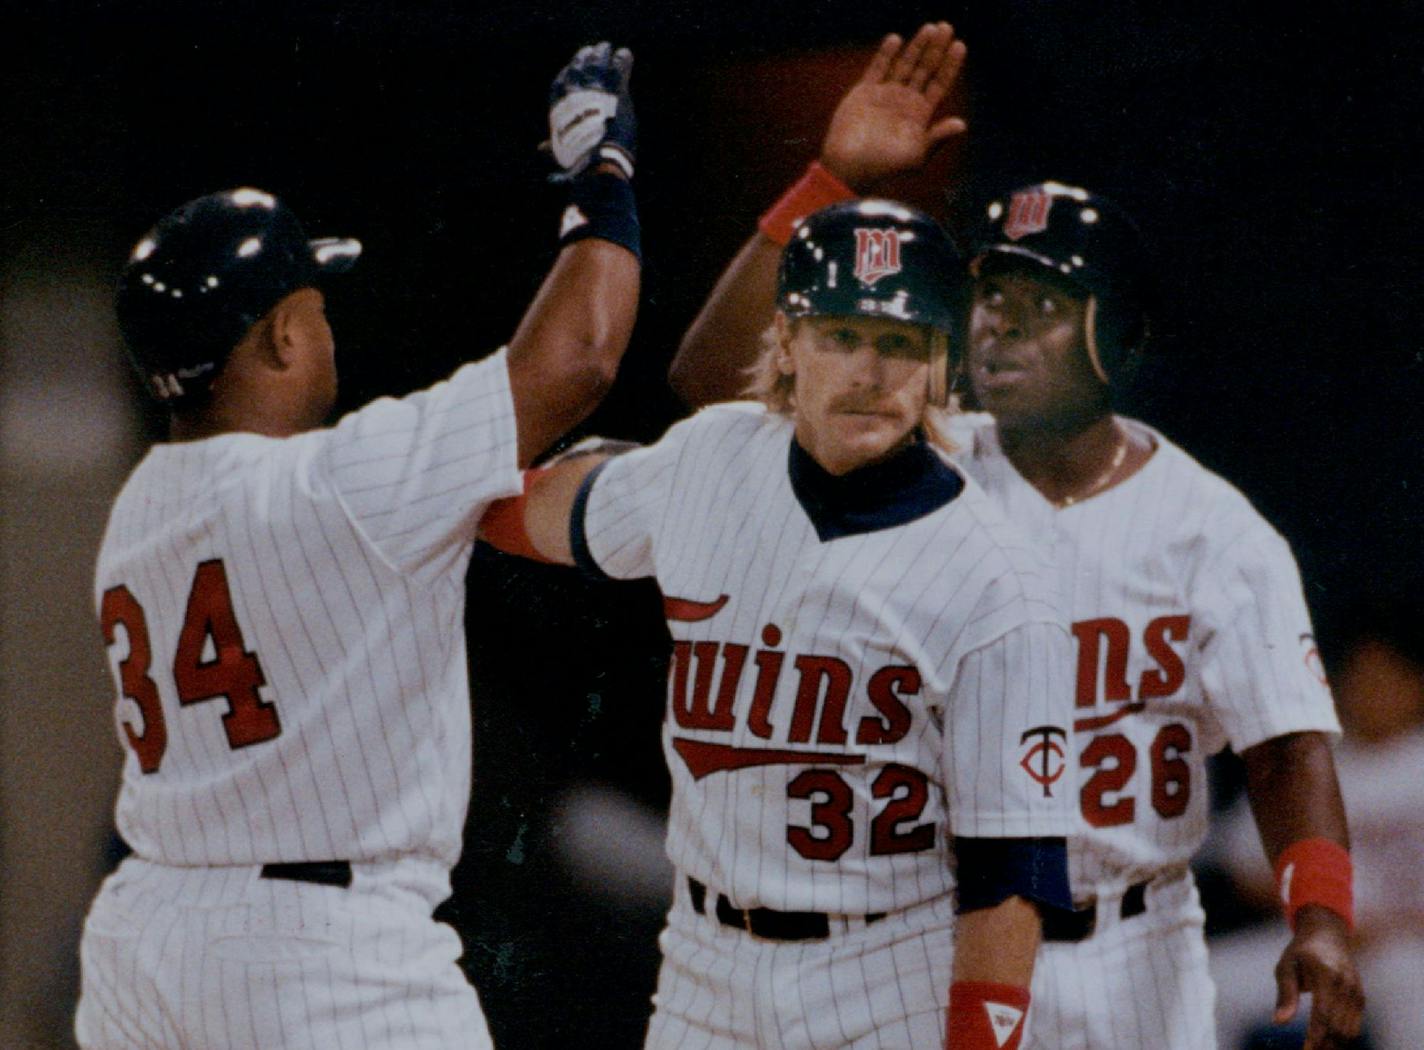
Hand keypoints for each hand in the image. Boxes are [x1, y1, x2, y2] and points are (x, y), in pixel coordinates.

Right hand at [547, 42, 635, 180]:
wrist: (600, 160)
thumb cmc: (580, 161)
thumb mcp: (561, 153)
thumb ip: (553, 147)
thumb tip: (541, 149)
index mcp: (559, 106)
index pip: (561, 82)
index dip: (568, 73)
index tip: (572, 67)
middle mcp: (575, 93)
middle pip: (579, 67)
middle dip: (585, 57)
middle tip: (592, 50)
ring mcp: (595, 89)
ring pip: (598, 62)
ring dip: (603, 53)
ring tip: (607, 48)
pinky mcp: (616, 90)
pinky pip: (619, 67)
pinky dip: (623, 59)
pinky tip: (625, 55)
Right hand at [820, 22, 966, 191]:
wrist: (849, 169)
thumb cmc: (884, 169)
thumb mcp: (916, 156)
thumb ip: (937, 137)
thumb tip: (963, 124)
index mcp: (919, 116)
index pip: (939, 84)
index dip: (950, 65)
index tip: (960, 46)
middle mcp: (904, 102)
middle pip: (925, 69)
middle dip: (936, 49)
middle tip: (947, 27)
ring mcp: (884, 96)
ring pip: (905, 64)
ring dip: (917, 46)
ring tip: (930, 27)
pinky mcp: (864, 93)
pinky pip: (877, 68)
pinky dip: (886, 54)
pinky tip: (896, 39)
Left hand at [1273, 906, 1364, 1047]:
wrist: (1328, 935)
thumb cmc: (1301, 952)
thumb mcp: (1286, 966)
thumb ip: (1285, 995)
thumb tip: (1279, 1022)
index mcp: (1326, 975)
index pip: (1323, 1015)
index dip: (1315, 1037)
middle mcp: (1346, 985)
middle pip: (1338, 1027)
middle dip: (1325, 1046)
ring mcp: (1356, 992)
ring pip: (1349, 1031)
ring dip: (1335, 1046)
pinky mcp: (1360, 998)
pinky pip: (1354, 1026)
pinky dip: (1343, 1038)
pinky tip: (1328, 1044)